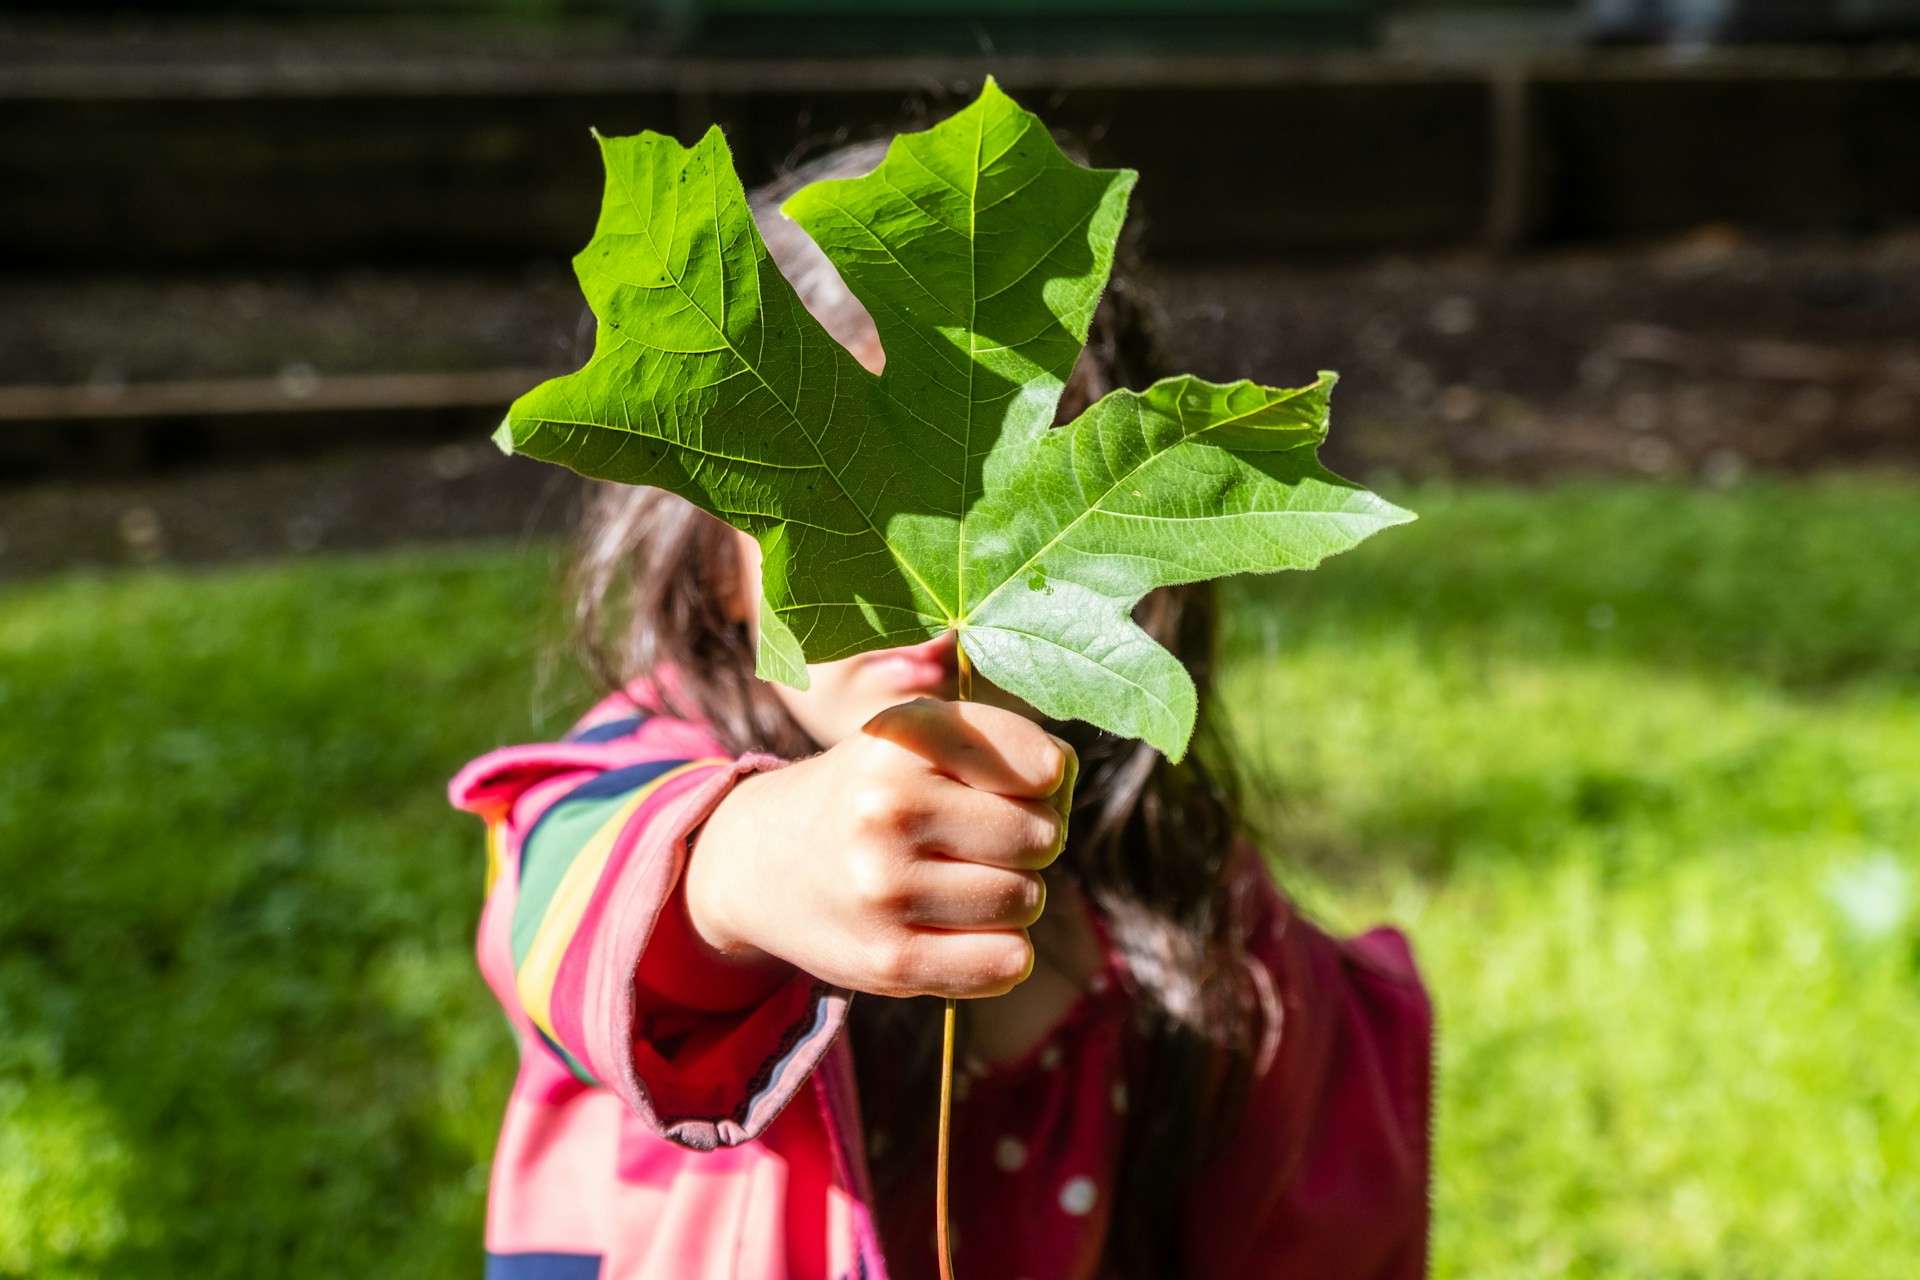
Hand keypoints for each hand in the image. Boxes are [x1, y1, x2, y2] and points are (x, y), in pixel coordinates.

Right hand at [684, 699, 1075, 999]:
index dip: (1043, 780)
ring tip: (960, 880)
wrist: (762, 860)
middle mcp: (889, 807)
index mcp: (904, 737)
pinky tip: (961, 928)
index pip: (1042, 766)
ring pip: (1028, 900)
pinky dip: (1002, 950)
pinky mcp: (890, 960)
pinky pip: (1008, 962)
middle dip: (1029, 841)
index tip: (1009, 786)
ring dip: (1012, 896)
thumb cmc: (872, 791)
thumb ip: (1004, 744)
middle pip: (1043, 837)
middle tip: (980, 841)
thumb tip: (1063, 780)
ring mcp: (885, 888)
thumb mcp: (918, 736)